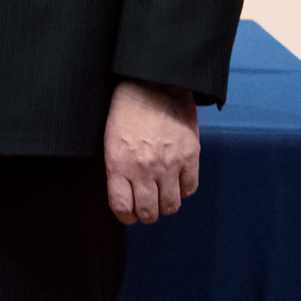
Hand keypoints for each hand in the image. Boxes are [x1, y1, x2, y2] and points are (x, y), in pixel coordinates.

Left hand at [105, 78, 199, 223]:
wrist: (153, 84)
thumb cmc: (126, 109)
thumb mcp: (111, 139)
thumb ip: (118, 167)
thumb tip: (125, 192)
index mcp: (119, 164)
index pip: (122, 207)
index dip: (125, 215)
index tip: (128, 214)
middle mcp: (144, 169)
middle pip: (148, 212)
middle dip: (146, 213)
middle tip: (146, 207)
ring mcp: (169, 165)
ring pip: (171, 206)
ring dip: (166, 205)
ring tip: (162, 196)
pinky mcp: (190, 157)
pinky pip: (190, 188)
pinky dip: (184, 189)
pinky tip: (178, 181)